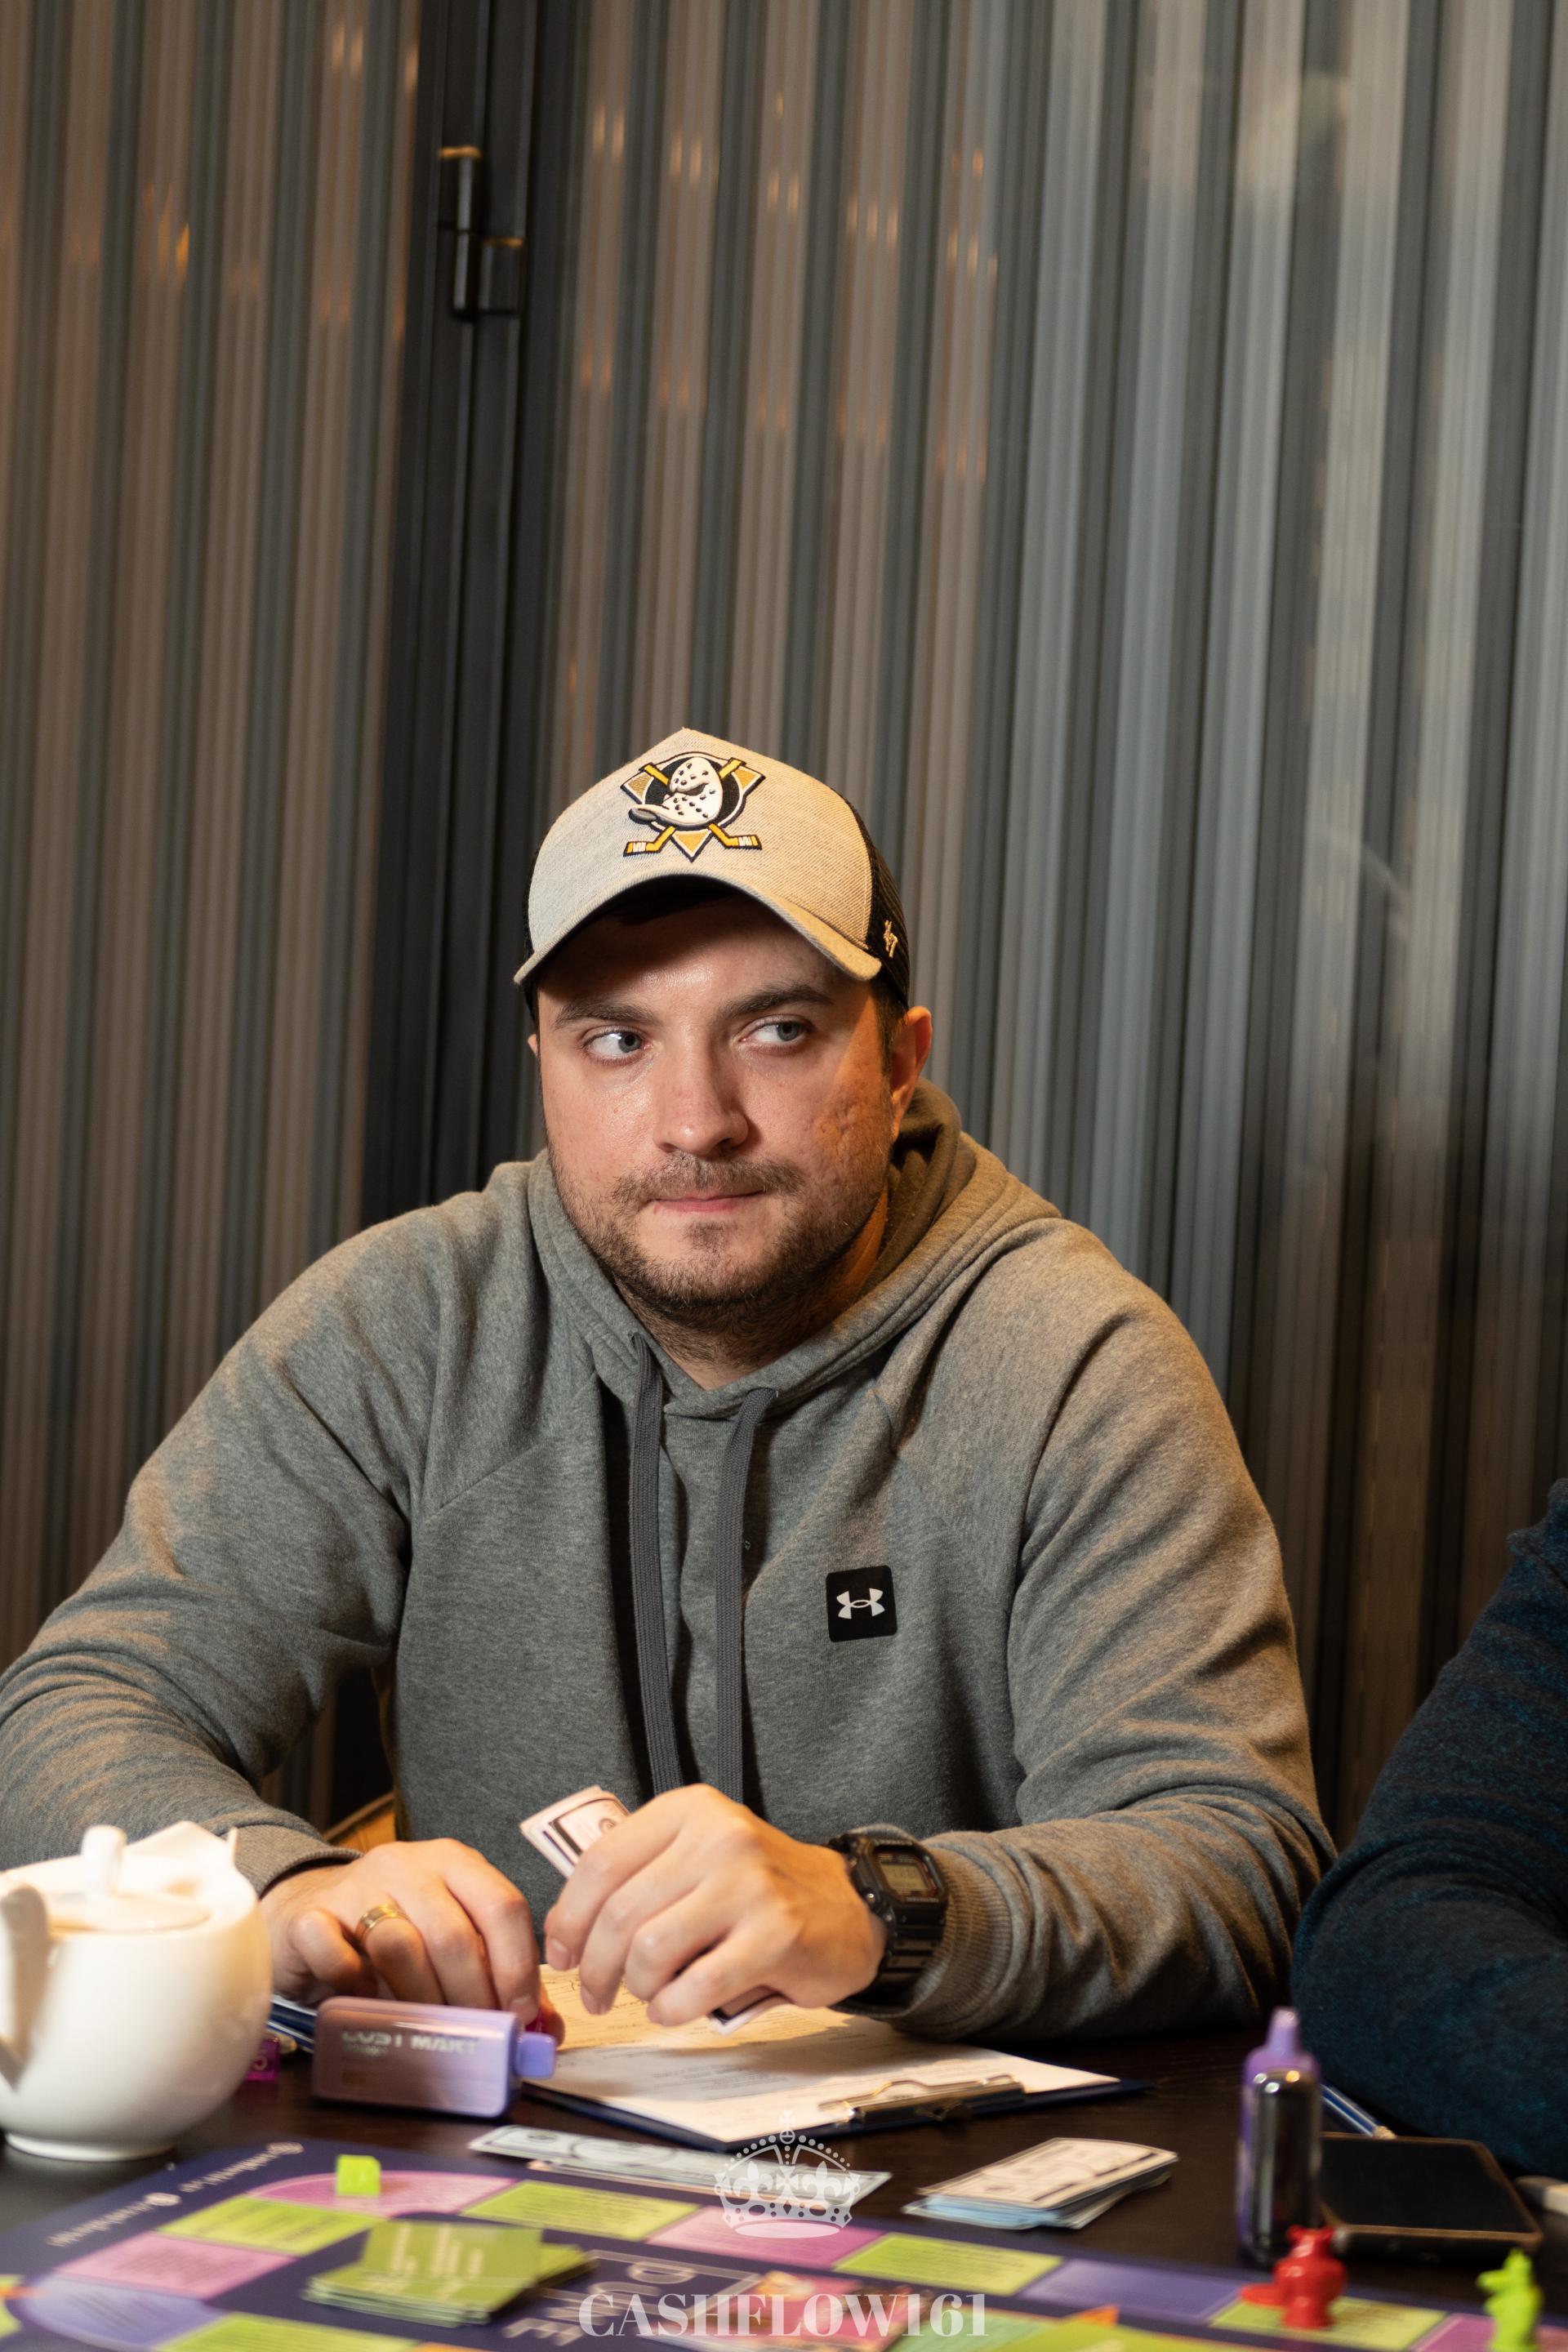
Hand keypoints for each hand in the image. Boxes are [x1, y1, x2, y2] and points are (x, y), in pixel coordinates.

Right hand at [261, 1839, 562, 2037]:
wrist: (302, 1912)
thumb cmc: (390, 1932)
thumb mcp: (449, 1941)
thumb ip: (497, 1978)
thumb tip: (546, 2031)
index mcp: (453, 1864)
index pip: (503, 1905)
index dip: (519, 1967)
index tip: (521, 2015)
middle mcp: (408, 1865)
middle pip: (454, 1934)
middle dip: (473, 1996)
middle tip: (477, 2035)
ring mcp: (355, 1887)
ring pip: (400, 1945)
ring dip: (421, 1998)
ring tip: (428, 2027)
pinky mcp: (310, 1916)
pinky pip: (336, 1954)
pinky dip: (355, 1985)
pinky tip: (365, 2001)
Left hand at [541, 1786, 887, 2025]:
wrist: (846, 1908)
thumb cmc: (757, 1889)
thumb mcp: (697, 1854)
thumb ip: (638, 1875)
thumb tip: (568, 1930)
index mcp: (690, 1811)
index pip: (600, 1862)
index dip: (569, 1917)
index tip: (562, 1953)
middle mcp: (719, 1837)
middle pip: (619, 1913)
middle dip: (595, 1968)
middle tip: (596, 1993)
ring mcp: (749, 1884)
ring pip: (650, 1950)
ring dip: (636, 1988)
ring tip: (647, 1995)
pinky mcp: (774, 1934)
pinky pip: (695, 1986)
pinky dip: (671, 2008)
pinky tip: (674, 2007)